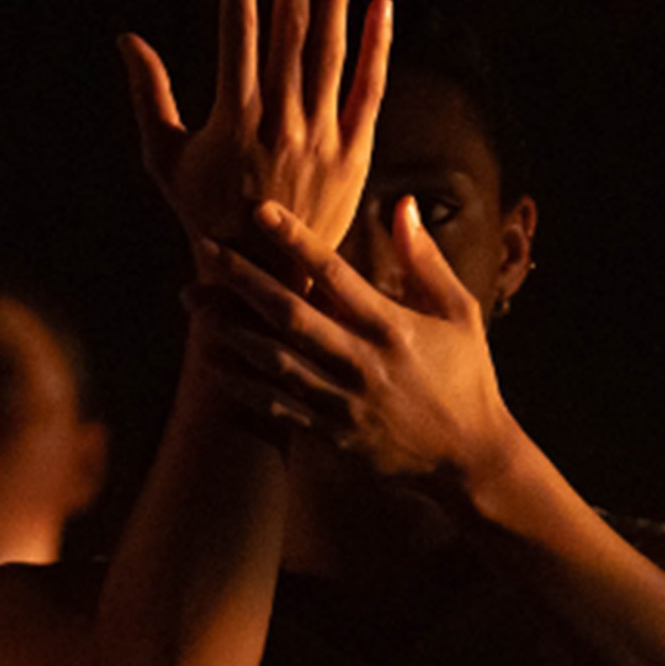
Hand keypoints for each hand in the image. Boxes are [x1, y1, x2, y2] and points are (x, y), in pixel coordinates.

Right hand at [119, 0, 391, 266]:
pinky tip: (380, 7)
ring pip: (331, 54)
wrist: (261, 278)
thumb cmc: (205, 216)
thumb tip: (127, 38)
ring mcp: (322, 138)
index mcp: (234, 119)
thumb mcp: (165, 159)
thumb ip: (149, 95)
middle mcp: (282, 123)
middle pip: (289, 31)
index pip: (237, 32)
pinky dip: (377, 49)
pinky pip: (369, 92)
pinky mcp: (355, 155)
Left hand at [197, 199, 520, 489]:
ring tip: (194, 300)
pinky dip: (241, 383)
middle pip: (289, 314)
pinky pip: (275, 406)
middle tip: (204, 249)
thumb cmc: (467, 377)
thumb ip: (426, 260)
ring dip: (228, 328)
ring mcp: (342, 402)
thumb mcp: (460, 313)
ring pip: (273, 360)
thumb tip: (403, 205)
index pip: (335, 274)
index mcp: (393, 328)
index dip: (296, 240)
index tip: (260, 211)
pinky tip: (212, 361)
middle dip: (241, 279)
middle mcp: (362, 363)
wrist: (470, 460)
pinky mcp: (331, 434)